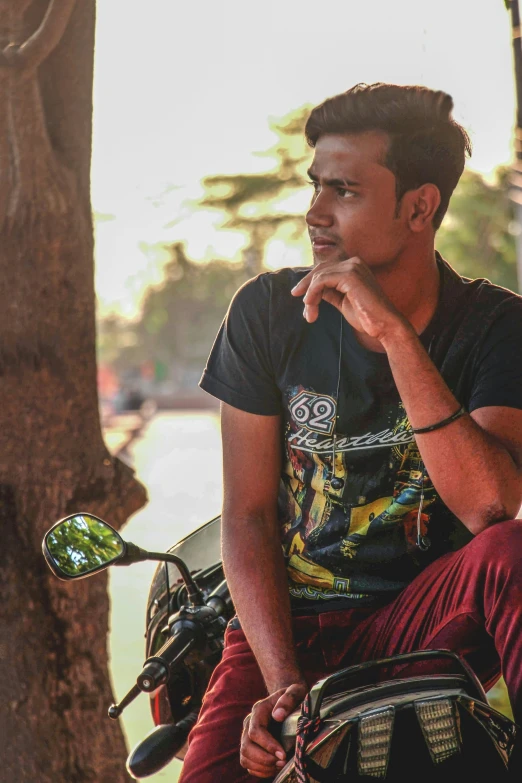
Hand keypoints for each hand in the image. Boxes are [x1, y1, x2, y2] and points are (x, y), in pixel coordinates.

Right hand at [240, 682, 307, 777]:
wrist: (288, 700)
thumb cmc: (294, 697)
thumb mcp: (296, 691)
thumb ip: (288, 699)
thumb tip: (278, 715)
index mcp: (259, 710)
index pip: (255, 731)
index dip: (267, 745)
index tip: (283, 754)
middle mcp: (249, 723)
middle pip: (246, 746)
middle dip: (264, 759)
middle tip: (282, 762)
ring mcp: (247, 735)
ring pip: (245, 757)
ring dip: (262, 766)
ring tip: (280, 765)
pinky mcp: (250, 746)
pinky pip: (248, 763)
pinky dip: (260, 770)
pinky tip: (274, 768)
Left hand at [291, 257, 405, 342]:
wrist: (384, 326)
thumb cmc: (366, 317)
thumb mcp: (342, 301)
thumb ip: (329, 292)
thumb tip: (313, 290)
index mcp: (354, 266)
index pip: (325, 269)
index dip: (310, 281)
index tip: (299, 296)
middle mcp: (353, 262)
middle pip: (320, 269)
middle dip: (306, 285)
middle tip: (295, 298)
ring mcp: (352, 267)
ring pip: (319, 276)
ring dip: (309, 295)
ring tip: (309, 313)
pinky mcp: (349, 275)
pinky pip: (321, 281)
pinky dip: (313, 293)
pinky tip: (311, 306)